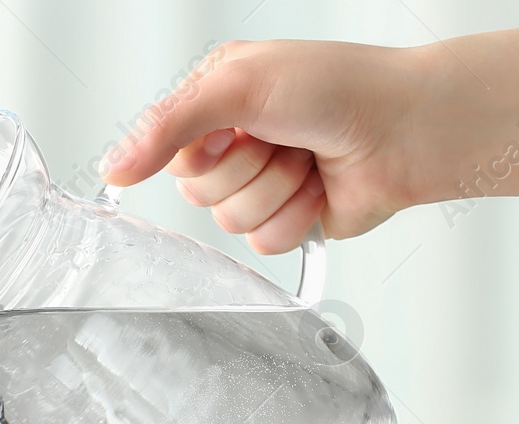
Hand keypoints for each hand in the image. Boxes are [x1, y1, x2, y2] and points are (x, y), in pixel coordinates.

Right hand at [99, 40, 434, 253]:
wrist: (404, 130)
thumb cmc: (337, 87)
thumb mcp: (237, 84)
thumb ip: (167, 125)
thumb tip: (114, 167)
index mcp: (217, 101)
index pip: (169, 149)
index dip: (201, 147)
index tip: (235, 126)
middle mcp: (236, 142)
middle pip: (197, 190)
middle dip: (245, 168)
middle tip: (280, 138)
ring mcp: (263, 184)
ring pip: (230, 221)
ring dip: (275, 190)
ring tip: (306, 159)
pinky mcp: (289, 220)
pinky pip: (263, 243)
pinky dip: (295, 217)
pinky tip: (319, 188)